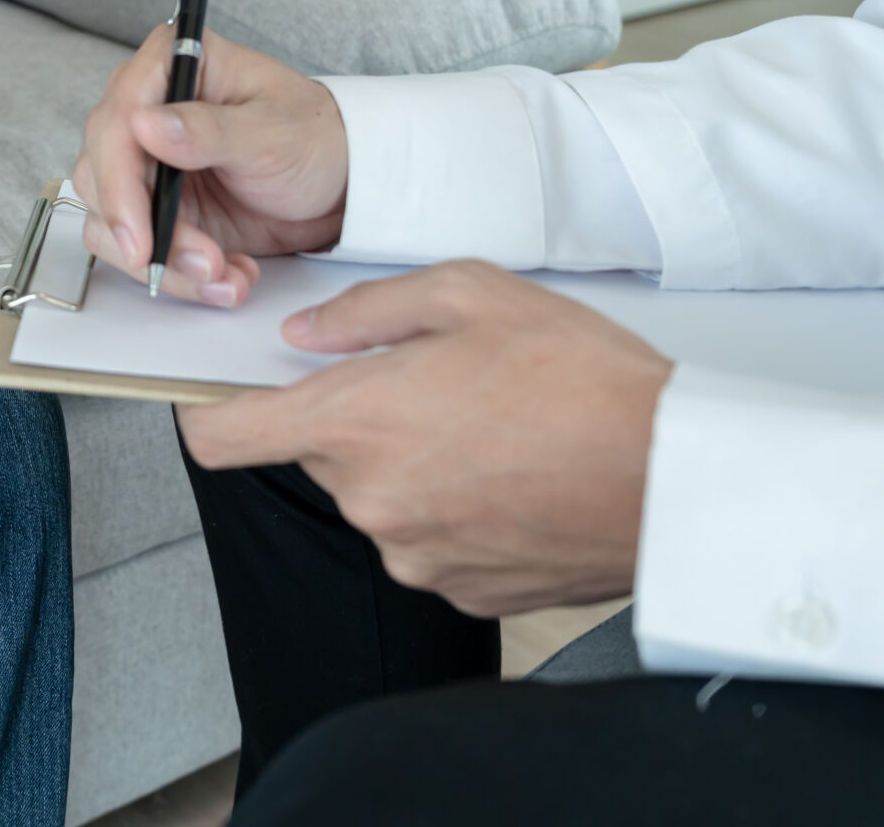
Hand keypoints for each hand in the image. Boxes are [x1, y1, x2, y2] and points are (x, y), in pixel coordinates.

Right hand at [71, 26, 347, 306]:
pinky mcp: (154, 209)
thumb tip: (144, 124)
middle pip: (100, 176)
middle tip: (202, 263)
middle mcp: (146, 111)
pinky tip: (229, 277)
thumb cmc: (315, 138)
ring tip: (226, 275)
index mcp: (171, 66)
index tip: (139, 235)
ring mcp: (145, 164)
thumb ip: (210, 130)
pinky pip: (137, 250)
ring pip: (110, 222)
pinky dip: (178, 275)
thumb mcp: (273, 132)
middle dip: (147, 232)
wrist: (340, 184)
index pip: (115, 123)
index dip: (118, 183)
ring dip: (165, 261)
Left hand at [177, 260, 674, 616]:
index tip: (220, 397)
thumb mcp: (472, 294)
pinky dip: (455, 509)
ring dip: (413, 465)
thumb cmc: (586, 381)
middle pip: (321, 456)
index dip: (208, 414)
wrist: (675, 478)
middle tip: (439, 389)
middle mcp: (369, 500)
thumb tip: (308, 334)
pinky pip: (428, 540)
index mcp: (355, 423)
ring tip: (495, 433)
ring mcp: (413, 554)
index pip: (221, 438)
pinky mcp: (458, 589)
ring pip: (379, 497)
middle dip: (360, 421)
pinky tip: (513, 479)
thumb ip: (369, 310)